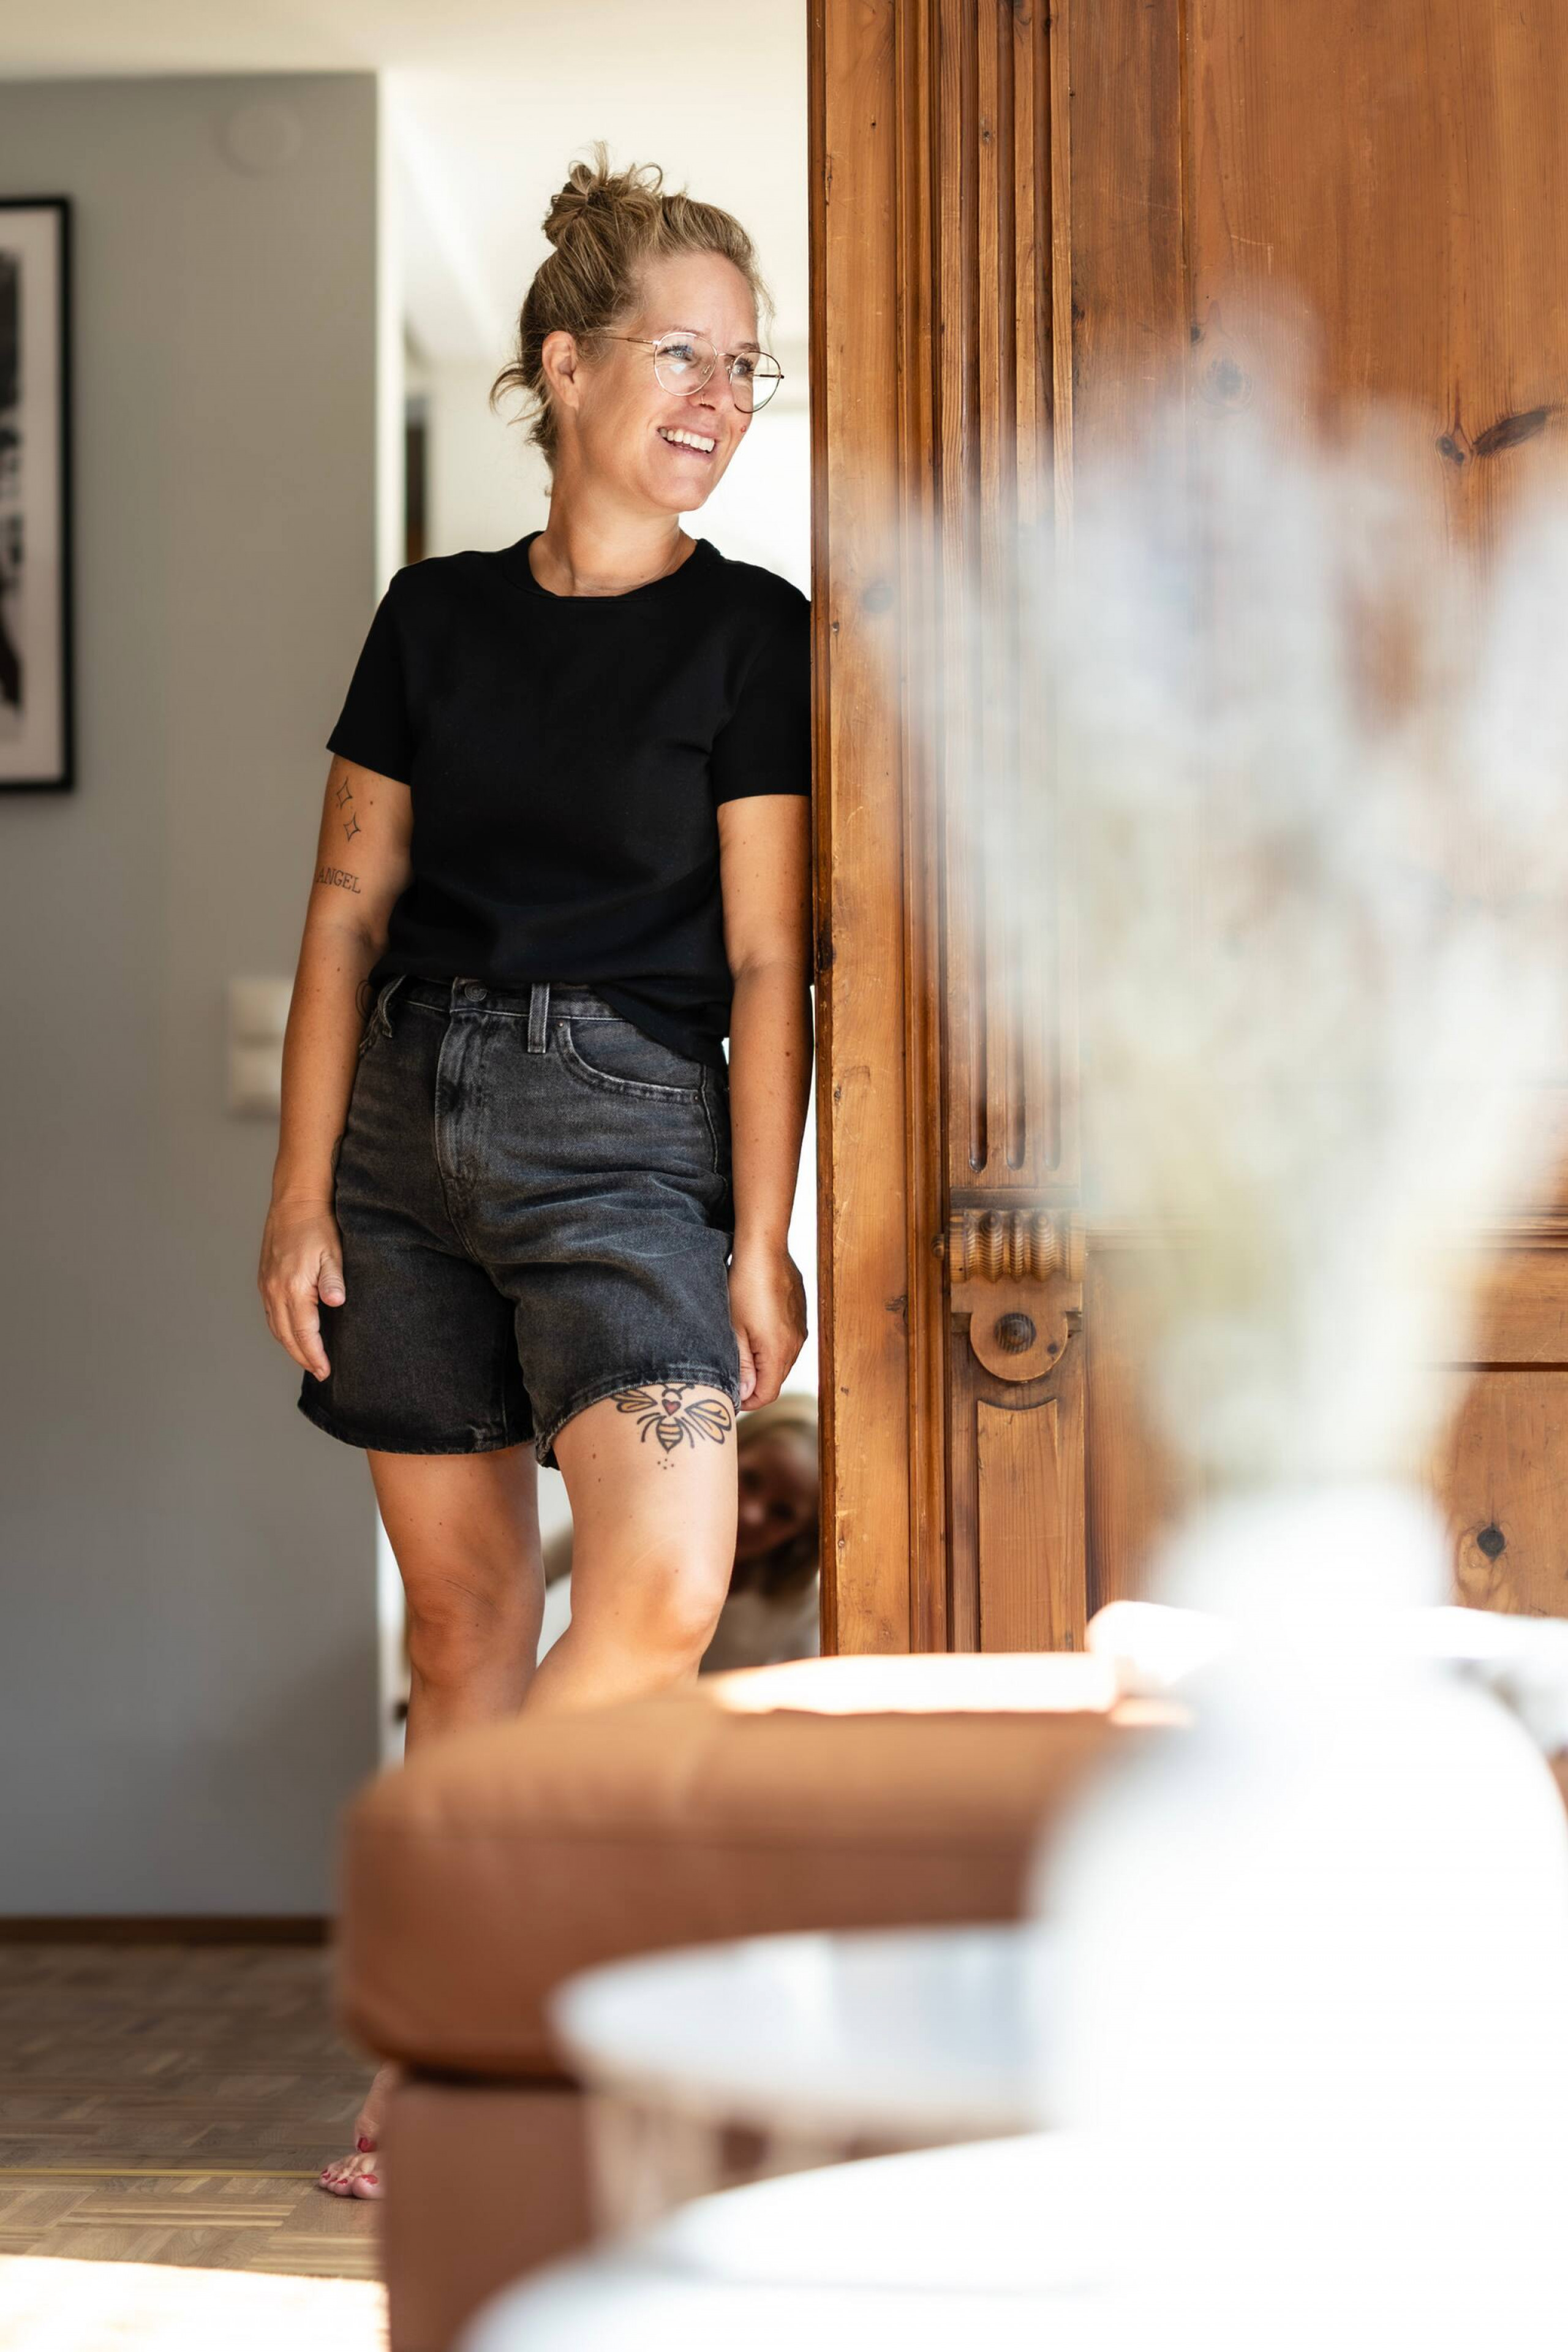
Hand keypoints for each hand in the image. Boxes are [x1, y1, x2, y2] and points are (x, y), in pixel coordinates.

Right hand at [258, 1200, 345, 1381]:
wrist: (295, 1200)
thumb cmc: (318, 1224)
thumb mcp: (333, 1251)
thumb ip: (333, 1279)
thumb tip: (335, 1302)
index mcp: (293, 1287)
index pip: (303, 1333)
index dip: (314, 1355)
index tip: (325, 1371)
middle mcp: (275, 1290)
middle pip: (286, 1336)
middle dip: (303, 1357)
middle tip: (319, 1372)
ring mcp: (266, 1286)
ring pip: (276, 1327)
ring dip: (290, 1346)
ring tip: (308, 1359)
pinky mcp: (265, 1279)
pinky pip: (270, 1314)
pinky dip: (281, 1330)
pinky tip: (292, 1333)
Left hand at [728, 1242, 808, 1408]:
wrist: (764, 1251)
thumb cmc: (745, 1287)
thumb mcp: (734, 1330)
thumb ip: (741, 1366)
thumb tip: (745, 1395)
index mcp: (778, 1352)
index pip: (768, 1394)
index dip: (748, 1402)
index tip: (731, 1397)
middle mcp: (795, 1344)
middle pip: (777, 1379)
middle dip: (755, 1383)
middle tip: (732, 1376)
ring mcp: (800, 1329)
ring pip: (783, 1360)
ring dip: (764, 1363)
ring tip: (741, 1350)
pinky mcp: (800, 1315)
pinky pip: (788, 1341)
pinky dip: (772, 1345)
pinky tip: (755, 1329)